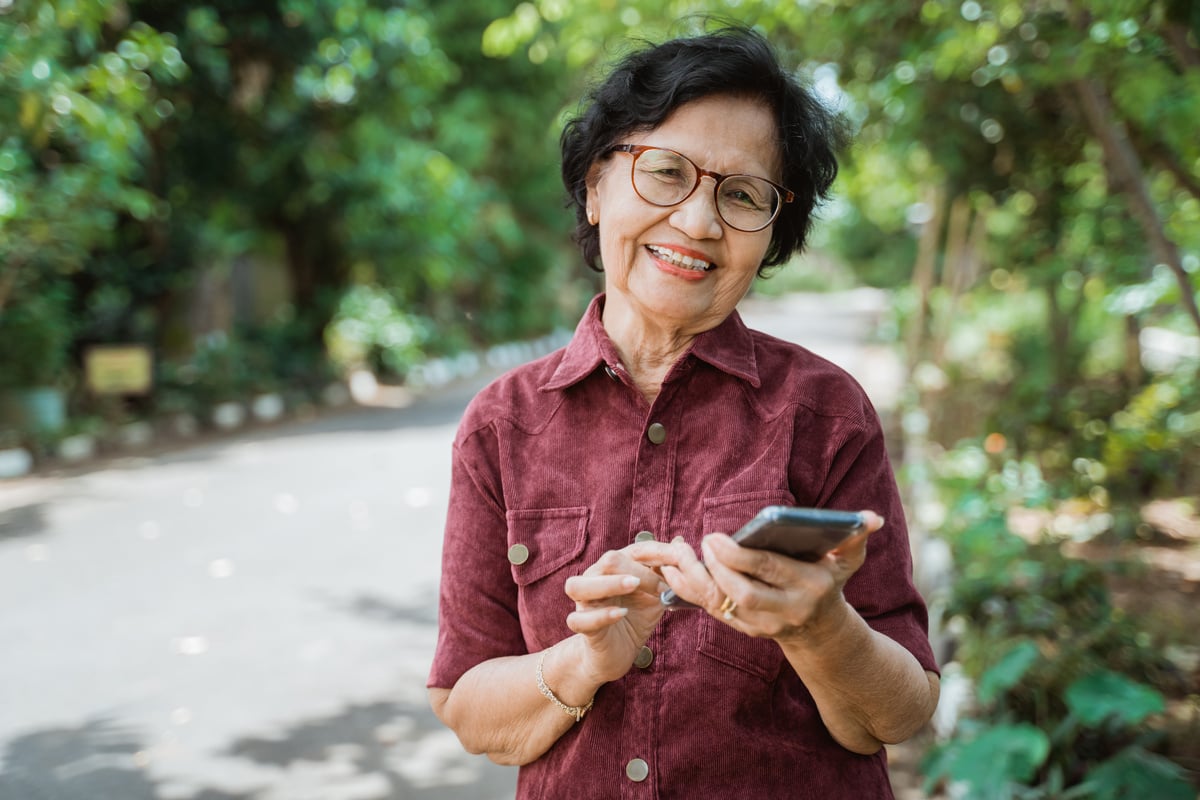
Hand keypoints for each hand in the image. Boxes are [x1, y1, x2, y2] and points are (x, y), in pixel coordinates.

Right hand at [562, 547, 668, 683]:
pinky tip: (621, 614)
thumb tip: (680, 542)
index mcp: (615, 566)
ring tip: (633, 586)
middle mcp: (595, 578)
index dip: (659, 553)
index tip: (681, 561)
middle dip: (638, 570)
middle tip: (661, 587)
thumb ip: (666, 573)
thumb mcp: (656, 595)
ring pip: (579, 585)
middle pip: (608, 561)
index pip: (636, 550)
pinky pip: (579, 619)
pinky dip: (601, 615)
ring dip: (609, 584)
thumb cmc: (636, 617)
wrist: (618, 652)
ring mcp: (584, 602)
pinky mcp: (582, 626)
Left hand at [639, 511, 883, 642]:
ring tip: (679, 552)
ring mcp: (764, 625)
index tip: (715, 536)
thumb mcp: (846, 562)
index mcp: (809, 588)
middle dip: (717, 569)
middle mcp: (786, 611)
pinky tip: (673, 568)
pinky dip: (689, 590)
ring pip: (722, 606)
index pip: (769, 571)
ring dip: (695, 580)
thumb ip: (856, 538)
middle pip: (743, 593)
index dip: (739, 556)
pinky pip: (711, 610)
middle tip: (701, 542)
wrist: (822, 632)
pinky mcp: (745, 630)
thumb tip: (871, 518)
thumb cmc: (829, 581)